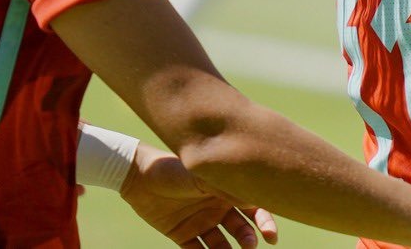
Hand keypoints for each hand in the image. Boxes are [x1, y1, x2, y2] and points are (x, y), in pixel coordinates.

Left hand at [119, 143, 277, 248]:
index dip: (266, 223)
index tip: (271, 237)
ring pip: (221, 245)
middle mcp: (219, 208)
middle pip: (241, 230)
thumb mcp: (206, 175)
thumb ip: (230, 187)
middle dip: (248, 240)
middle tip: (249, 246)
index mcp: (229, 192)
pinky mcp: (182, 234)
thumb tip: (257, 201)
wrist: (139, 175)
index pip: (254, 209)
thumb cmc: (177, 169)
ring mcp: (201, 222)